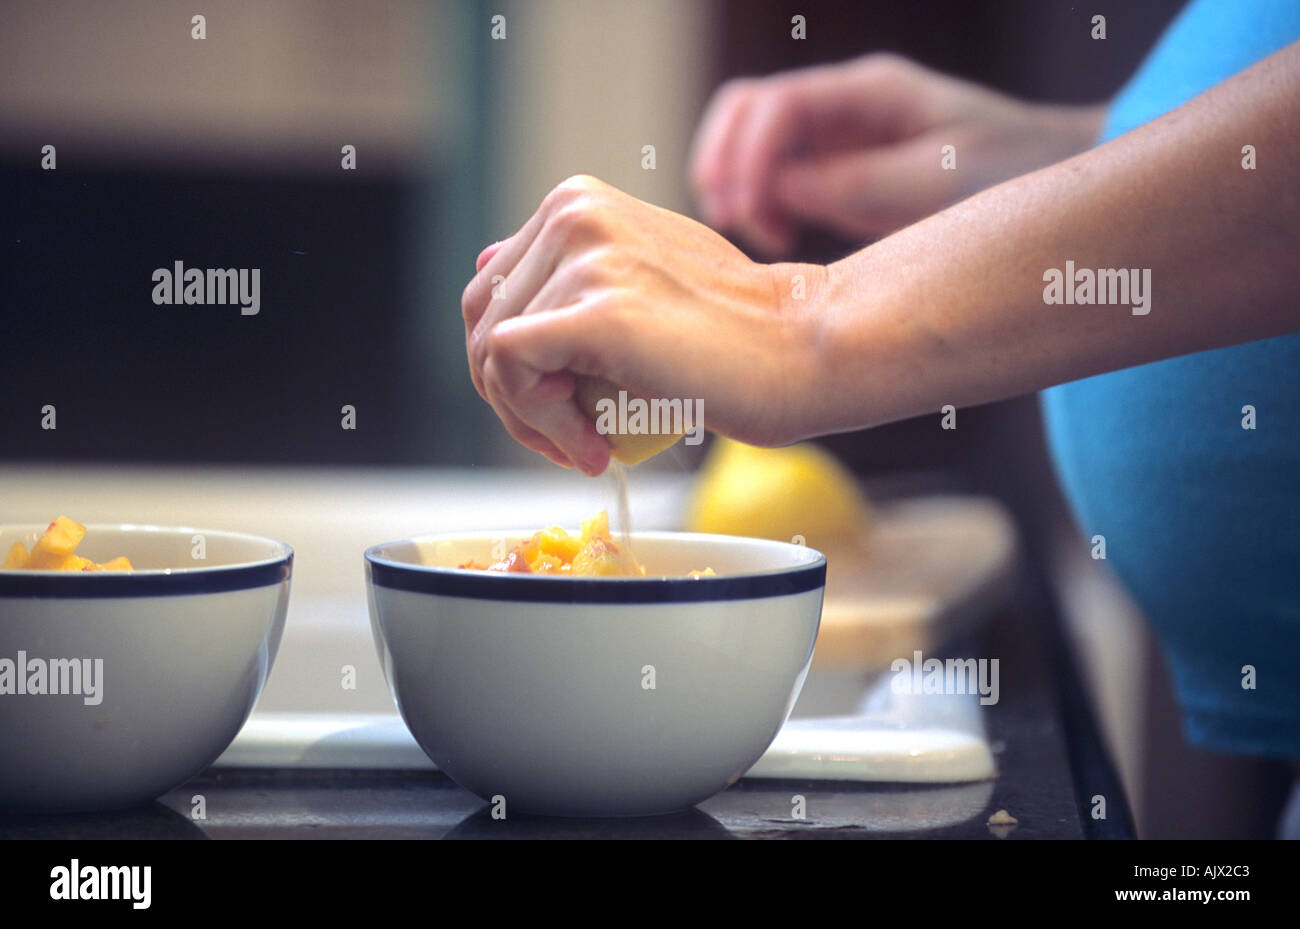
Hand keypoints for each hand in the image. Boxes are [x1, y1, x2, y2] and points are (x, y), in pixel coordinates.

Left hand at [462, 175, 825, 474]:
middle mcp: (572, 212)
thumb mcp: (638, 279)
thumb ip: (566, 272)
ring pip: (490, 354)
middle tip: (571, 440)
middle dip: (512, 396)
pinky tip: (593, 447)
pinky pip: (514, 374)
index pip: (492, 290)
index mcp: (575, 201)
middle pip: (480, 323)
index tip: (562, 406)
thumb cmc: (734, 329)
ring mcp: (583, 255)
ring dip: (531, 421)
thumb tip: (483, 263)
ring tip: (591, 447)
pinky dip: (542, 425)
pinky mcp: (595, 309)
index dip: (511, 363)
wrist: (803, 346)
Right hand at [691, 53, 1105, 254]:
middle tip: (726, 218)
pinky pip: (775, 181)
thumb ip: (857, 182)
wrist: (1051, 178)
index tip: (744, 211)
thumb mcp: (939, 181)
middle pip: (746, 111)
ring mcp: (836, 139)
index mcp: (870, 91)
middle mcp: (843, 107)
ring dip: (738, 187)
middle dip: (722, 160)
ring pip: (751, 146)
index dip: (746, 154)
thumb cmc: (1011, 171)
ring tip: (763, 237)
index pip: (776, 104)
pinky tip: (781, 240)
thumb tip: (776, 188)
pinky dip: (762, 208)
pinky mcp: (837, 175)